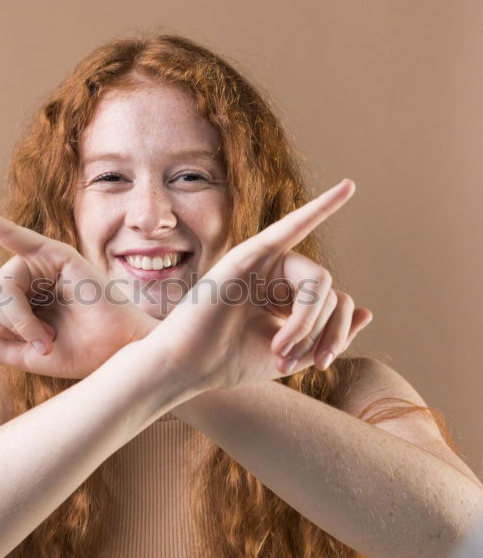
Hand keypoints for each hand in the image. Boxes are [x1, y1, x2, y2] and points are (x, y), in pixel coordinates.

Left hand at [0, 194, 152, 378]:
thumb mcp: (20, 354)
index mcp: (14, 296)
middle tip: (42, 337)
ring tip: (50, 330)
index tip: (31, 345)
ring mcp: (39, 261)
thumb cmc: (78, 352)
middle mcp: (24, 274)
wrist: (116, 354)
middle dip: (5, 326)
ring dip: (17, 319)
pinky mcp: (54, 253)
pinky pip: (12, 234)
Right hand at [142, 179, 372, 393]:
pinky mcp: (248, 255)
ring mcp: (263, 261)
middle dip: (324, 330)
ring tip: (279, 349)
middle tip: (298, 361)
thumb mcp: (293, 354)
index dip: (337, 335)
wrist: (189, 367)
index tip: (319, 366)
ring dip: (308, 321)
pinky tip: (347, 190)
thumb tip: (367, 312)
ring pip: (319, 279)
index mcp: (288, 294)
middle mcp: (278, 272)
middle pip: (331, 290)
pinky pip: (290, 227)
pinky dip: (320, 208)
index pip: (337, 302)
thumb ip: (329, 334)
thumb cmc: (231, 361)